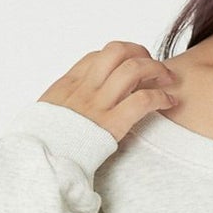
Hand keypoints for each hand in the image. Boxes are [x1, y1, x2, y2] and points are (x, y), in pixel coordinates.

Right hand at [38, 40, 181, 142]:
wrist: (42, 160)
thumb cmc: (46, 143)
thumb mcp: (48, 114)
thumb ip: (63, 104)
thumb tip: (71, 107)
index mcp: (68, 84)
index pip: (98, 56)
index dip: (120, 56)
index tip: (132, 65)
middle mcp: (85, 88)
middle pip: (118, 52)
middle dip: (141, 53)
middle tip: (154, 66)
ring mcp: (99, 105)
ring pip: (133, 69)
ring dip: (157, 69)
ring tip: (169, 79)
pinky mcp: (113, 124)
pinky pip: (142, 100)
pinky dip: (161, 97)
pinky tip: (169, 102)